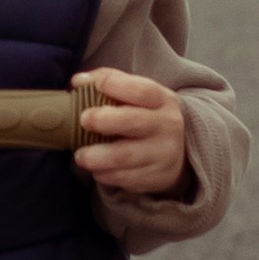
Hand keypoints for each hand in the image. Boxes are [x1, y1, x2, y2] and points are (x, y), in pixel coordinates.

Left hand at [75, 66, 191, 198]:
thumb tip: (78, 81)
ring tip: (81, 155)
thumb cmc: (146, 116)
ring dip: (96, 156)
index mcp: (162, 100)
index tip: (93, 86)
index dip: (115, 85)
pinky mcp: (156, 177)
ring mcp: (163, 154)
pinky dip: (104, 174)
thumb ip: (109, 81)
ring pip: (124, 156)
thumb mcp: (138, 95)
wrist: (179, 152)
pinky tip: (97, 168)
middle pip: (133, 122)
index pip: (141, 91)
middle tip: (83, 120)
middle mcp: (167, 125)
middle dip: (103, 120)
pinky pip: (124, 178)